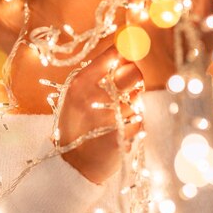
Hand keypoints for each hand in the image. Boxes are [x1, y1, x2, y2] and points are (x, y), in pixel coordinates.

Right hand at [58, 44, 143, 183]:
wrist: (72, 165)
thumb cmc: (76, 123)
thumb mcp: (75, 94)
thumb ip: (97, 73)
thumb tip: (124, 51)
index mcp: (80, 84)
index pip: (112, 55)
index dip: (126, 50)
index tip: (130, 48)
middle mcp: (95, 98)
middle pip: (133, 73)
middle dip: (134, 76)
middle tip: (127, 83)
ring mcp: (110, 119)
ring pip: (139, 96)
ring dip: (133, 101)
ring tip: (117, 111)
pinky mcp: (123, 136)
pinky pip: (140, 118)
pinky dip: (134, 121)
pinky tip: (120, 128)